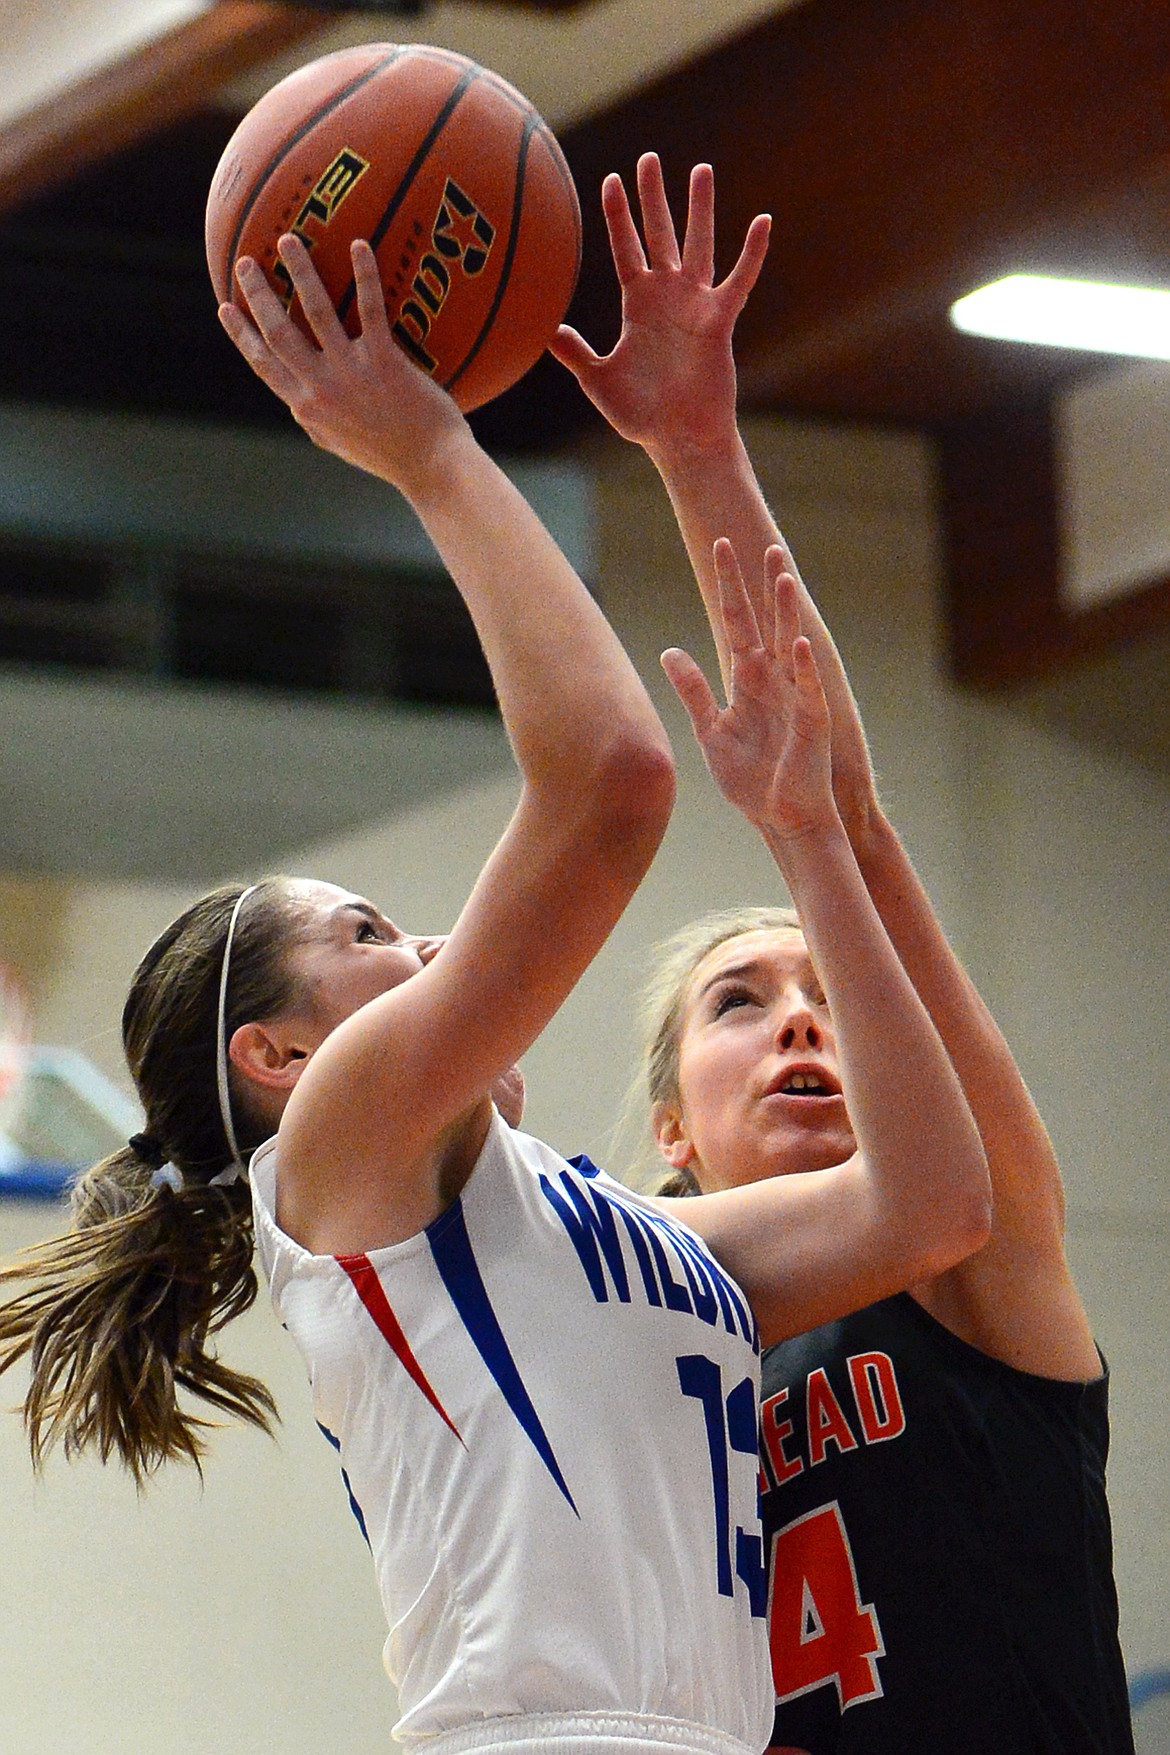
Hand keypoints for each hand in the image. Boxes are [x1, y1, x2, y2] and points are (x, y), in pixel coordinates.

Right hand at [219, 235, 467, 501]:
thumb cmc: (390, 455)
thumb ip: (315, 419)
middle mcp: (321, 389)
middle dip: (257, 294)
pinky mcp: (385, 363)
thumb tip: (297, 404)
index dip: (241, 335)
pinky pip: (370, 310)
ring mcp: (352, 374)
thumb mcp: (339, 443)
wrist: (432, 468)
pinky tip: (359, 245)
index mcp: (307, 407)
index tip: (225, 307)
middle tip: (246, 261)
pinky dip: (364, 275)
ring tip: (288, 240)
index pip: (263, 365)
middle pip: (278, 332)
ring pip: (316, 312)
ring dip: (299, 272)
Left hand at [548, 153, 769, 459]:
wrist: (678, 438)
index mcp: (637, 304)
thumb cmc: (640, 415)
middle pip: (660, 234)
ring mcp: (695, 305)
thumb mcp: (598, 380)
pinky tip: (762, 221)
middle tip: (649, 158)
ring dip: (700, 209)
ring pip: (698, 245)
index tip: (611, 179)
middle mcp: (666, 296)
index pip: (625, 248)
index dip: (618, 215)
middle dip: (654, 197)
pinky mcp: (719, 321)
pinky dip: (751, 254)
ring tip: (701, 169)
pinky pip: (738, 281)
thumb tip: (544, 330)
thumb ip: (575, 353)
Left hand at [662, 540, 835, 845]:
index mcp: (748, 679)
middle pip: (767, 622)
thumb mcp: (711, 731)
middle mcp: (774, 679)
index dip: (729, 586)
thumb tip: (669, 651)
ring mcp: (795, 696)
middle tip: (762, 542)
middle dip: (762, 585)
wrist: (780, 819)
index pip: (737, 622)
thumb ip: (693, 690)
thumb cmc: (751, 780)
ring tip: (783, 576)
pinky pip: (808, 689)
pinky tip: (800, 642)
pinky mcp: (812, 722)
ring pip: (791, 644)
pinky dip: (805, 667)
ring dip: (787, 612)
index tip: (721, 548)